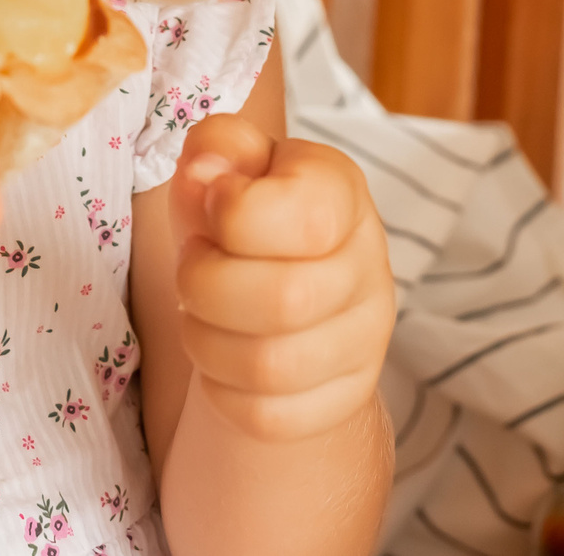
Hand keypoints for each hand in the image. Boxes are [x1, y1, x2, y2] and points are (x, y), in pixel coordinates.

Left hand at [170, 113, 393, 442]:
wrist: (279, 285)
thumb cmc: (246, 217)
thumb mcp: (226, 165)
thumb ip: (216, 147)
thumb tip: (206, 172)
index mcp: (342, 193)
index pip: (304, 216)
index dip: (234, 216)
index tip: (214, 207)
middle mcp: (370, 265)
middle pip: (286, 300)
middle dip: (206, 285)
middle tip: (192, 268)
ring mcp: (366, 338)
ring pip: (272, 367)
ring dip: (205, 340)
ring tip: (200, 312)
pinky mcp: (345, 397)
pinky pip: (270, 417)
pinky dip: (223, 391)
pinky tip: (221, 355)